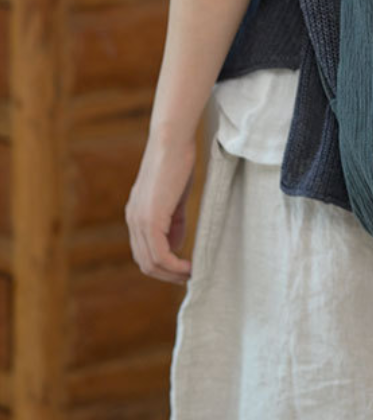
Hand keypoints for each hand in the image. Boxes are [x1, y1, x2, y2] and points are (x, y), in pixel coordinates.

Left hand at [125, 131, 195, 283]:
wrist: (172, 141)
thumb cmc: (178, 163)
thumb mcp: (175, 198)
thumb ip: (173, 222)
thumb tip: (175, 247)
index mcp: (136, 214)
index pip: (144, 252)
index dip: (164, 266)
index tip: (185, 268)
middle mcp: (133, 220)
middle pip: (145, 262)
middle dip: (168, 275)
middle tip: (190, 277)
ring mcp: (139, 220)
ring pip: (151, 262)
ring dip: (172, 274)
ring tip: (192, 274)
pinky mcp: (150, 218)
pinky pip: (160, 254)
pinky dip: (175, 266)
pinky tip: (190, 266)